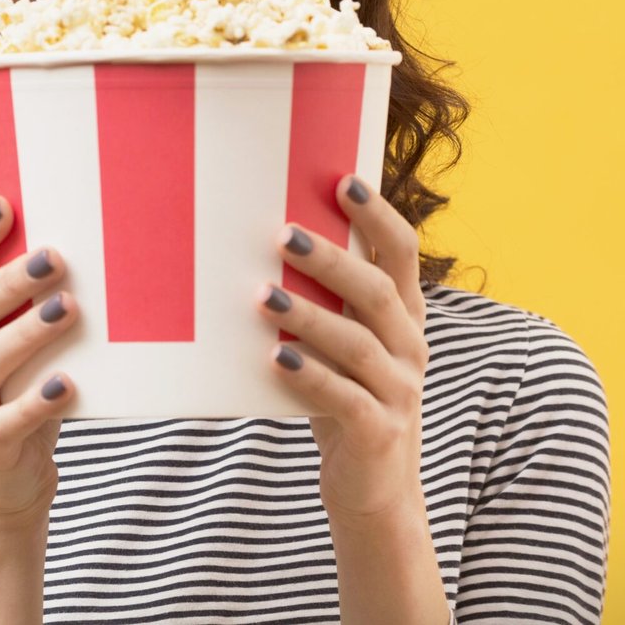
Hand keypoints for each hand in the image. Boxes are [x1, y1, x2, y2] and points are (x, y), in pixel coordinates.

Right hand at [0, 195, 78, 529]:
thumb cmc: (16, 405)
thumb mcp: (13, 352)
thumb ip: (26, 309)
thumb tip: (76, 243)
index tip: (3, 206)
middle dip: (7, 281)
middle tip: (54, 257)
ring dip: (27, 333)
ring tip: (70, 309)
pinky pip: (8, 424)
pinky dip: (38, 402)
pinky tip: (69, 385)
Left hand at [255, 173, 429, 525]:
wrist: (374, 486)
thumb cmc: (344, 396)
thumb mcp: (340, 344)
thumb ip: (322, 301)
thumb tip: (258, 238)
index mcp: (403, 315)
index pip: (402, 253)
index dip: (378, 216)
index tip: (345, 181)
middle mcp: (409, 346)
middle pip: (375, 292)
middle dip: (331, 260)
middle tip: (283, 235)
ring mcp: (398, 390)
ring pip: (356, 343)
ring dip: (308, 316)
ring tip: (262, 296)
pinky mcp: (377, 430)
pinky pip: (343, 398)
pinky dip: (309, 376)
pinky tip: (275, 359)